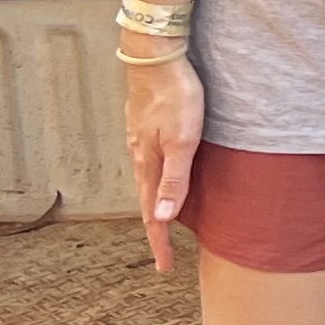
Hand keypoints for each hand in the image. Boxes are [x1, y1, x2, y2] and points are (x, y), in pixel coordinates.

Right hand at [122, 54, 205, 270]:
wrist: (155, 57)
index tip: (165, 267)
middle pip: (148, 202)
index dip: (160, 242)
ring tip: (165, 222)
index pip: (153, 214)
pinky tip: (164, 177)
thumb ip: (175, 179)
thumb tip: (163, 219)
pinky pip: (151, 163)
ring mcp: (141, 140)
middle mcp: (141, 156)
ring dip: (156, 205)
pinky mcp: (147, 126)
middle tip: (165, 254)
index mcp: (149, 165)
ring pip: (148, 182)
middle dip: (157, 229)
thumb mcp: (183, 141)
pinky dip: (158, 181)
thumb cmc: (175, 96)